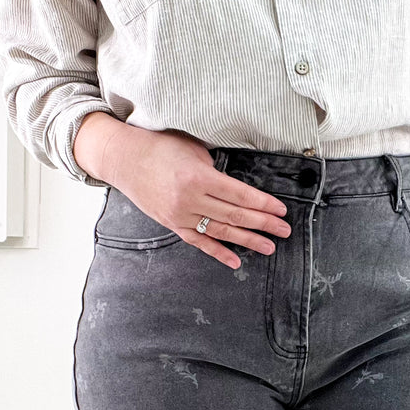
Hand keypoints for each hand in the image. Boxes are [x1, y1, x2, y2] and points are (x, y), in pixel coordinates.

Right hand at [107, 126, 290, 268]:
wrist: (124, 159)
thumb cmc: (160, 147)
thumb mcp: (193, 149)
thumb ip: (216, 169)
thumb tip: (236, 188)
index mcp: (199, 177)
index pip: (240, 195)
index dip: (264, 204)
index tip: (281, 210)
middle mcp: (191, 200)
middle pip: (235, 215)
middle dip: (264, 224)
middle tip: (284, 230)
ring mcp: (181, 215)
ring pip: (221, 232)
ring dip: (248, 240)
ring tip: (269, 247)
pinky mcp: (172, 224)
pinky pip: (199, 242)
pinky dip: (218, 253)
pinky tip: (235, 262)